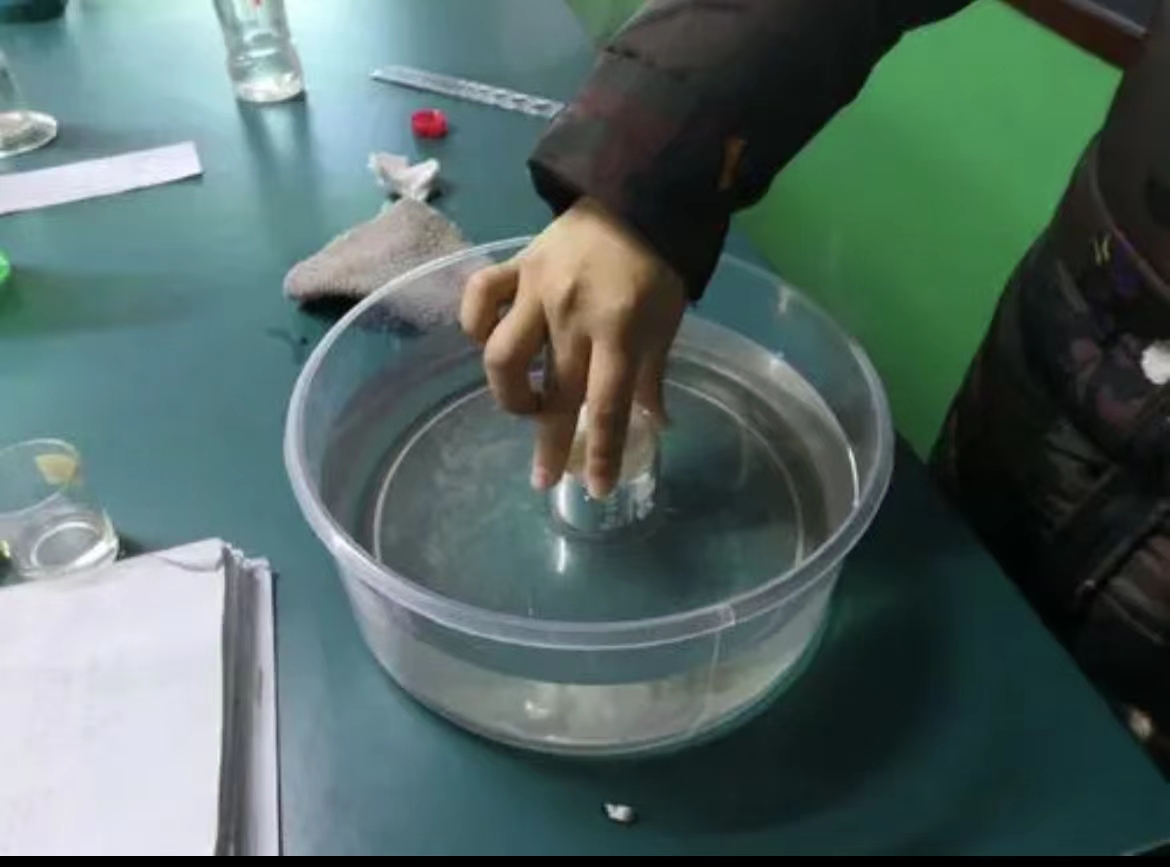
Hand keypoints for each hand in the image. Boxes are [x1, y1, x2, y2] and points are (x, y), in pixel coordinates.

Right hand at [460, 198, 686, 498]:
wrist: (635, 197)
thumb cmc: (657, 267)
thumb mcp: (667, 322)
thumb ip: (654, 374)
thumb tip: (656, 424)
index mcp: (620, 333)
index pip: (606, 407)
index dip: (600, 453)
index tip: (595, 489)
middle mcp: (572, 317)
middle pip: (552, 394)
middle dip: (548, 444)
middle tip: (543, 478)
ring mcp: (537, 291)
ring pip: (501, 356)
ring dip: (509, 392)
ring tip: (525, 403)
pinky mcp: (514, 267)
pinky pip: (479, 300)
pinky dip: (475, 325)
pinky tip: (488, 340)